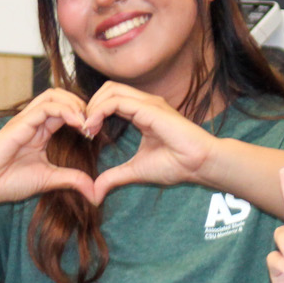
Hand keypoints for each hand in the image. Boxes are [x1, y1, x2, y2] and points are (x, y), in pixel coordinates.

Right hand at [0, 89, 98, 207]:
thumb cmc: (8, 182)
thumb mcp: (48, 180)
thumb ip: (71, 180)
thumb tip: (96, 193)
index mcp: (40, 132)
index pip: (64, 111)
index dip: (82, 116)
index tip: (94, 133)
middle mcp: (33, 122)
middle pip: (60, 97)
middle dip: (81, 104)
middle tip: (93, 123)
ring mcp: (25, 121)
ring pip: (53, 96)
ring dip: (74, 104)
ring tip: (86, 121)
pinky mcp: (19, 124)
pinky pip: (44, 108)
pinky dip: (64, 110)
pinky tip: (77, 123)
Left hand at [85, 81, 215, 200]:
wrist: (200, 164)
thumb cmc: (176, 165)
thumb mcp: (136, 171)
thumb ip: (114, 177)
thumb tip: (94, 194)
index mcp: (142, 112)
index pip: (111, 99)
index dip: (94, 112)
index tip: (87, 134)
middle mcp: (144, 103)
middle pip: (108, 89)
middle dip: (90, 105)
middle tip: (83, 128)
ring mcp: (148, 103)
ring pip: (110, 90)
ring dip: (92, 107)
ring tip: (87, 128)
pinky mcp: (149, 108)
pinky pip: (116, 101)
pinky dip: (99, 111)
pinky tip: (93, 127)